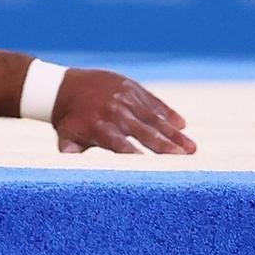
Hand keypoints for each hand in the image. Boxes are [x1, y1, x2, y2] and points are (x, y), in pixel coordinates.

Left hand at [52, 68, 196, 155]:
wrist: (63, 86)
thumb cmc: (69, 121)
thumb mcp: (67, 138)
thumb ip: (72, 153)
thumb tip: (70, 167)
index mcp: (99, 127)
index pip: (121, 145)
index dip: (138, 155)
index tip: (155, 169)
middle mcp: (114, 111)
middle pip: (143, 131)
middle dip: (164, 145)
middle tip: (185, 157)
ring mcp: (123, 96)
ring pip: (152, 117)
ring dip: (173, 132)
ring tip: (192, 148)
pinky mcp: (130, 86)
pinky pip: (151, 100)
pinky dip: (166, 112)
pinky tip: (182, 124)